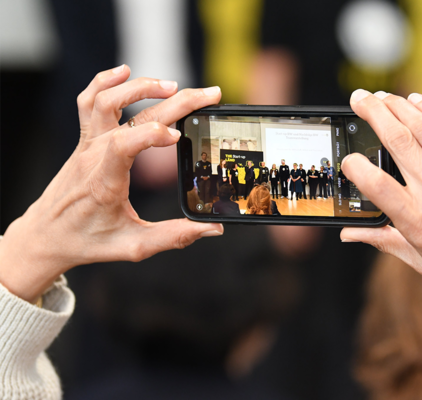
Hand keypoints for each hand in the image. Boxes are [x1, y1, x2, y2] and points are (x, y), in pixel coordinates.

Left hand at [0, 65, 223, 301]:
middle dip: (175, 101)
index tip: (179, 137)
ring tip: (172, 86)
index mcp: (105, 183)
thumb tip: (211, 229)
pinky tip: (125, 72)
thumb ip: (174, 237)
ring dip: (141, 87)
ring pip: (107, 100)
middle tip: (208, 95)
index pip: (124, 145)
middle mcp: (94, 157)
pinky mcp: (85, 140)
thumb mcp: (134, 247)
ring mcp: (88, 145)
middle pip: (132, 116)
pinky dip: (105, 81)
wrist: (46, 235)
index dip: (152, 134)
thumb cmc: (88, 240)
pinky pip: (89, 101)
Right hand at [340, 90, 421, 334]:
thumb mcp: (421, 261)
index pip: (376, 185)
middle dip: (373, 114)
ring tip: (381, 97)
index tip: (348, 160)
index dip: (355, 166)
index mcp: (418, 223)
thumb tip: (349, 233)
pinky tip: (416, 101)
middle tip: (357, 99)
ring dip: (398, 106)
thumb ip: (383, 240)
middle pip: (398, 142)